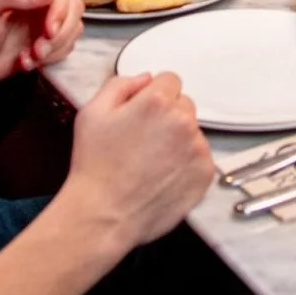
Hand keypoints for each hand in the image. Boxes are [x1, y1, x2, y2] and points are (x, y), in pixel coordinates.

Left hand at [0, 0, 83, 85]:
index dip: (61, 8)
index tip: (48, 30)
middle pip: (73, 6)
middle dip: (60, 32)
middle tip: (39, 49)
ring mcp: (43, 18)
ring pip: (73, 27)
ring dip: (55, 48)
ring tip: (30, 56)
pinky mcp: (45, 40)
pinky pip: (66, 46)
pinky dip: (51, 58)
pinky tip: (26, 61)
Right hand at [64, 68, 213, 252]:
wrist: (103, 215)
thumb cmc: (95, 167)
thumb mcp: (91, 113)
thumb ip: (120, 85)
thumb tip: (145, 79)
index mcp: (157, 102)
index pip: (169, 80)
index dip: (153, 95)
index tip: (142, 112)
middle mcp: (182, 122)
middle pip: (183, 104)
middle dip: (166, 116)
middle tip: (143, 139)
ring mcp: (197, 149)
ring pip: (192, 131)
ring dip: (177, 139)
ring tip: (150, 161)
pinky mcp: (204, 173)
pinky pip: (200, 157)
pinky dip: (185, 163)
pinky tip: (161, 174)